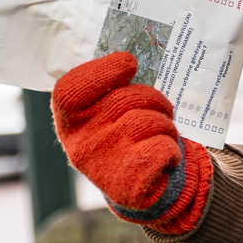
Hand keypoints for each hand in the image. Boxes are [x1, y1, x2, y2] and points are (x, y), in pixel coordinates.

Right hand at [51, 52, 210, 233]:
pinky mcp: (129, 184)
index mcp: (69, 122)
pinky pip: (164, 147)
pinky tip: (165, 156)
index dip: (102, 71)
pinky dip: (172, 148)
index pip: (70, 91)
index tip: (129, 63)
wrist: (141, 186)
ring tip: (162, 133)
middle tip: (161, 107)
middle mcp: (80, 143)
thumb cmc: (127, 136)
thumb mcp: (109, 112)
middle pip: (126, 99)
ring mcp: (103, 165)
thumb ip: (111, 88)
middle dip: (153, 98)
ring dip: (166, 124)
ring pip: (150, 121)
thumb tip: (131, 56)